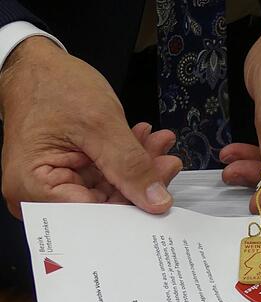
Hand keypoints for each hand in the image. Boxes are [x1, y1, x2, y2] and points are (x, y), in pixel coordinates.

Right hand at [0, 37, 181, 218]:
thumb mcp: (99, 123)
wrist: (38, 65)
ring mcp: (58, 184)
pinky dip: (129, 160)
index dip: (130, 210)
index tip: (161, 198)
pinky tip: (146, 142)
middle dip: (140, 183)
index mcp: (32, 188)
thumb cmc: (51, 85)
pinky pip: (108, 177)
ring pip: (112, 191)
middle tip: (167, 163)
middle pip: (104, 206)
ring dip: (140, 168)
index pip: (91, 217)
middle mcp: (41, 194)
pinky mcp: (74, 174)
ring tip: (159, 145)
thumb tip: (156, 200)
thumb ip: (129, 164)